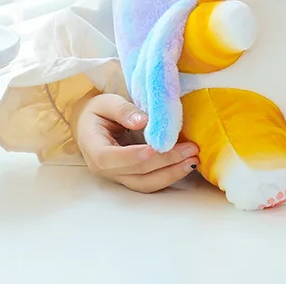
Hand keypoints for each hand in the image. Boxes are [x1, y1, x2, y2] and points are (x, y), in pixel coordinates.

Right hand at [70, 92, 198, 192]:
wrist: (91, 124)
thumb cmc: (98, 112)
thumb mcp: (105, 103)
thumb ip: (123, 111)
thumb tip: (144, 121)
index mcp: (94, 149)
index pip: (111, 158)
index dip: (134, 155)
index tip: (156, 148)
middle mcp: (105, 169)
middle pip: (136, 173)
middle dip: (165, 162)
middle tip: (191, 150)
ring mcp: (119, 176)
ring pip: (145, 183)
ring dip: (171, 174)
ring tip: (194, 161)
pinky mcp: (131, 177)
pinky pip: (150, 181)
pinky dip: (169, 175)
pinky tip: (187, 165)